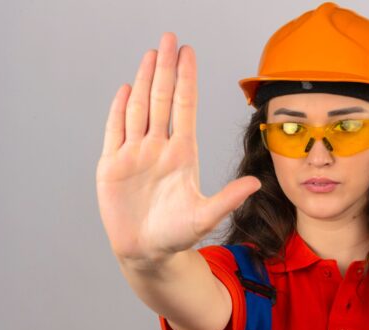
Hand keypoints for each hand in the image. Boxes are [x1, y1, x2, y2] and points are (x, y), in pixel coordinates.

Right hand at [96, 32, 260, 263]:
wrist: (146, 252)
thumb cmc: (176, 235)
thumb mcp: (204, 216)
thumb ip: (227, 198)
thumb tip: (256, 183)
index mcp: (182, 154)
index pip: (184, 107)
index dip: (186, 79)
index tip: (189, 52)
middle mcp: (159, 147)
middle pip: (161, 99)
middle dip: (165, 68)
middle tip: (169, 38)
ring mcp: (134, 154)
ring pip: (139, 108)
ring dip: (143, 80)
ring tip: (150, 54)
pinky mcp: (111, 165)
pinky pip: (114, 131)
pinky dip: (118, 110)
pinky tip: (125, 89)